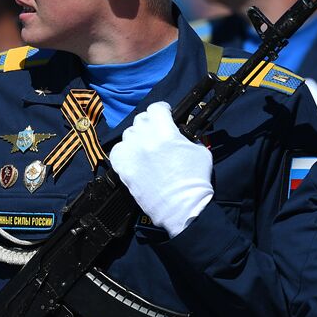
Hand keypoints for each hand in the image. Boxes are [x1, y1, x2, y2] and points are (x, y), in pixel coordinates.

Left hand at [109, 101, 212, 238]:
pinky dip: (124, 151)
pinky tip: (134, 156)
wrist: (183, 208)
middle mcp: (145, 140)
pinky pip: (117, 151)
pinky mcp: (124, 170)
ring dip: (138, 137)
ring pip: (128, 134)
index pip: (156, 108)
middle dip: (150, 123)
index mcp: (165, 132)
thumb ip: (188, 137)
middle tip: (157, 132)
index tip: (165, 114)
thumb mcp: (200, 151)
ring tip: (146, 147)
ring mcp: (132, 155)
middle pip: (141, 120)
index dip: (163, 110)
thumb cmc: (195, 182)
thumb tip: (180, 132)